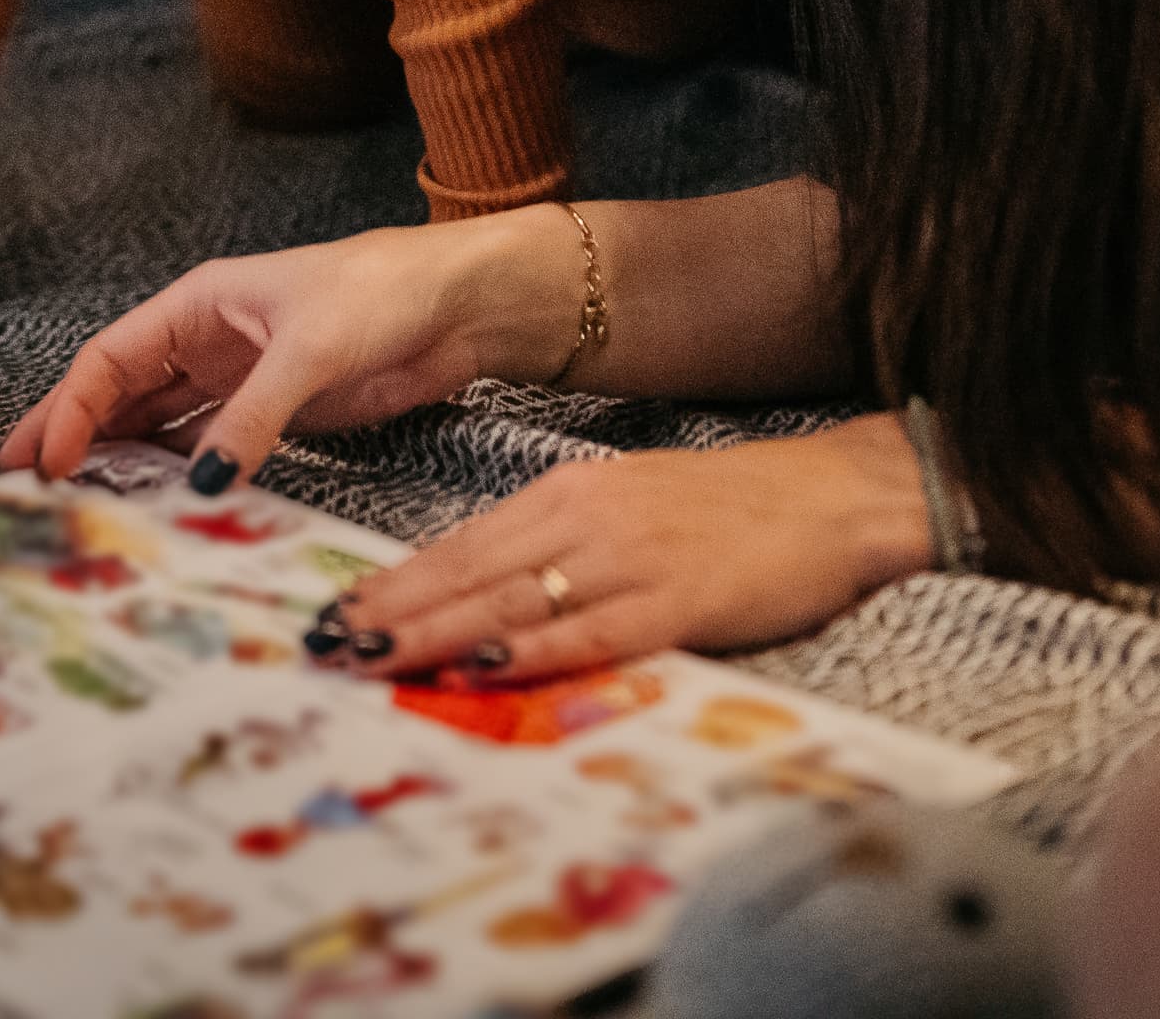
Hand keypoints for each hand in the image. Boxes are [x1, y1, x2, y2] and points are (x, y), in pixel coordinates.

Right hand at [0, 213, 577, 487]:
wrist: (461, 305)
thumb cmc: (383, 292)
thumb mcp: (310, 350)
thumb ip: (253, 416)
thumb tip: (201, 483)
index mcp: (198, 302)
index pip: (111, 358)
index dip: (70, 409)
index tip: (46, 461)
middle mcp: (207, 340)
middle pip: (121, 394)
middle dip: (71, 437)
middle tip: (21, 490)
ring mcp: (239, 379)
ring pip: (159, 425)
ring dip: (120, 462)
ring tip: (77, 510)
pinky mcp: (277, 413)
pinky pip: (210, 448)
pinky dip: (181, 477)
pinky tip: (157, 508)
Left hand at [326, 419, 936, 681]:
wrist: (830, 497)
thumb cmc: (727, 510)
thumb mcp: (625, 506)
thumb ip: (557, 546)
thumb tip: (482, 597)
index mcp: (566, 494)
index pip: (460, 544)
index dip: (395, 582)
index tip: (337, 610)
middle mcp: (584, 520)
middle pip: (469, 572)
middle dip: (393, 611)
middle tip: (328, 644)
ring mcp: (628, 559)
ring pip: (511, 600)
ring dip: (436, 632)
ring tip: (374, 657)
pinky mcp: (677, 600)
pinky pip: (589, 631)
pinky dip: (532, 651)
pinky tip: (484, 665)